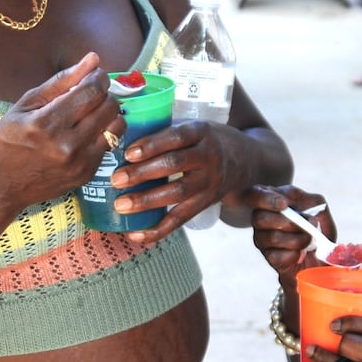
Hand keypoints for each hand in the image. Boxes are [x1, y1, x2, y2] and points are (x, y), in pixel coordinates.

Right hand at [0, 53, 124, 215]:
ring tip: (91, 112)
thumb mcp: (25, 104)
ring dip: (109, 114)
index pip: (91, 91)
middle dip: (105, 94)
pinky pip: (109, 145)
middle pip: (109, 107)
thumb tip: (93, 59)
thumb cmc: (6, 140)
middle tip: (91, 93)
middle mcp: (66, 145)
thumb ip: (61, 81)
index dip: (99, 77)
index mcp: (46, 123)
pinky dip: (102, 134)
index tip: (95, 75)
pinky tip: (84, 133)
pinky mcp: (86, 176)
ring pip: (116, 126)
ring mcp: (79, 163)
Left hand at [107, 118, 238, 241]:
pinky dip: (157, 229)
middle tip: (116, 180)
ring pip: (177, 193)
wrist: (246, 161)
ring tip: (120, 205)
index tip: (128, 153)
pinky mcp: (206, 203)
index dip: (152, 145)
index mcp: (202, 131)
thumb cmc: (207, 140)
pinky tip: (135, 234)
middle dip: (142, 174)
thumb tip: (119, 137)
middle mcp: (208, 156)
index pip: (176, 137)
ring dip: (146, 201)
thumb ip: (167, 132)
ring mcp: (209, 182)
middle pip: (174, 165)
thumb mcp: (195, 126)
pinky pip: (180, 219)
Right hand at [246, 185, 336, 285]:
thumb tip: (301, 212)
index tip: (284, 204)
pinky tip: (302, 253)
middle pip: (260, 218)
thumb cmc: (317, 223)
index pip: (253, 195)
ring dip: (298, 239)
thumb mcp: (318, 205)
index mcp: (269, 199)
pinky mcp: (269, 257)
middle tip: (309, 224)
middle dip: (289, 222)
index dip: (264, 199)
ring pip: (272, 238)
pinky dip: (295, 254)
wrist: (324, 250)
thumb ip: (311, 201)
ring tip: (309, 240)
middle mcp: (260, 218)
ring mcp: (262, 239)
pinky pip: (277, 257)